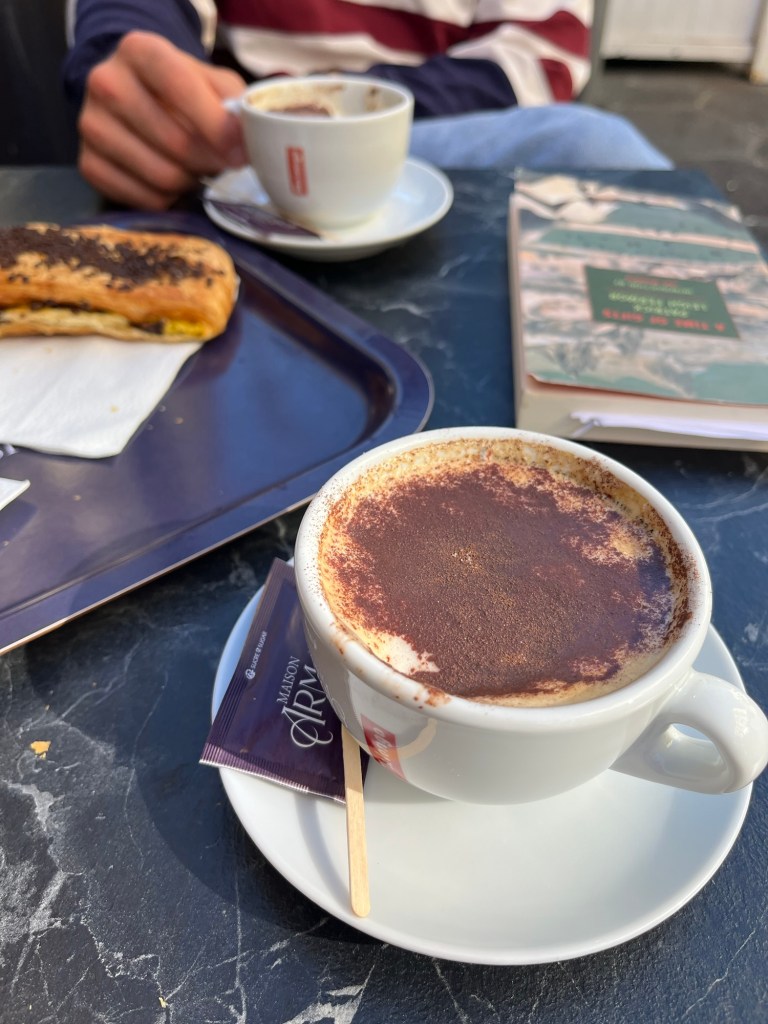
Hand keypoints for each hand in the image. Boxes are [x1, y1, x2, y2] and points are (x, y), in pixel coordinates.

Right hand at [78, 31, 247, 209]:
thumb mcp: (210, 82)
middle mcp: (105, 82)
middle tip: (221, 164)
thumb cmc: (180, 91)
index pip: (181, 88)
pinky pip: (144, 199)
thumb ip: (233, 105)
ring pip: (161, 176)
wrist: (135, 97)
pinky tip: (173, 182)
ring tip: (196, 169)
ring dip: (190, 182)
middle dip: (209, 162)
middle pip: (175, 143)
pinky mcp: (87, 163)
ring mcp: (90, 125)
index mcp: (139, 50)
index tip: (239, 153)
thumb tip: (243, 144)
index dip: (217, 128)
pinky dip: (168, 199)